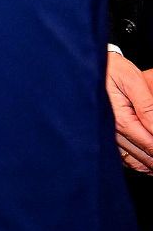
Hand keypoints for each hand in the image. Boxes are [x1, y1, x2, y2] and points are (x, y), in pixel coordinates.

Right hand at [106, 49, 152, 172]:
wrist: (84, 65)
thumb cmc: (109, 69)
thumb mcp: (132, 81)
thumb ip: (148, 108)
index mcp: (120, 120)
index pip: (151, 144)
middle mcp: (111, 132)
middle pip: (144, 155)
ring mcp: (105, 136)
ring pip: (134, 160)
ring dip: (149, 164)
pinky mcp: (102, 136)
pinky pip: (122, 157)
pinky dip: (137, 163)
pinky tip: (147, 165)